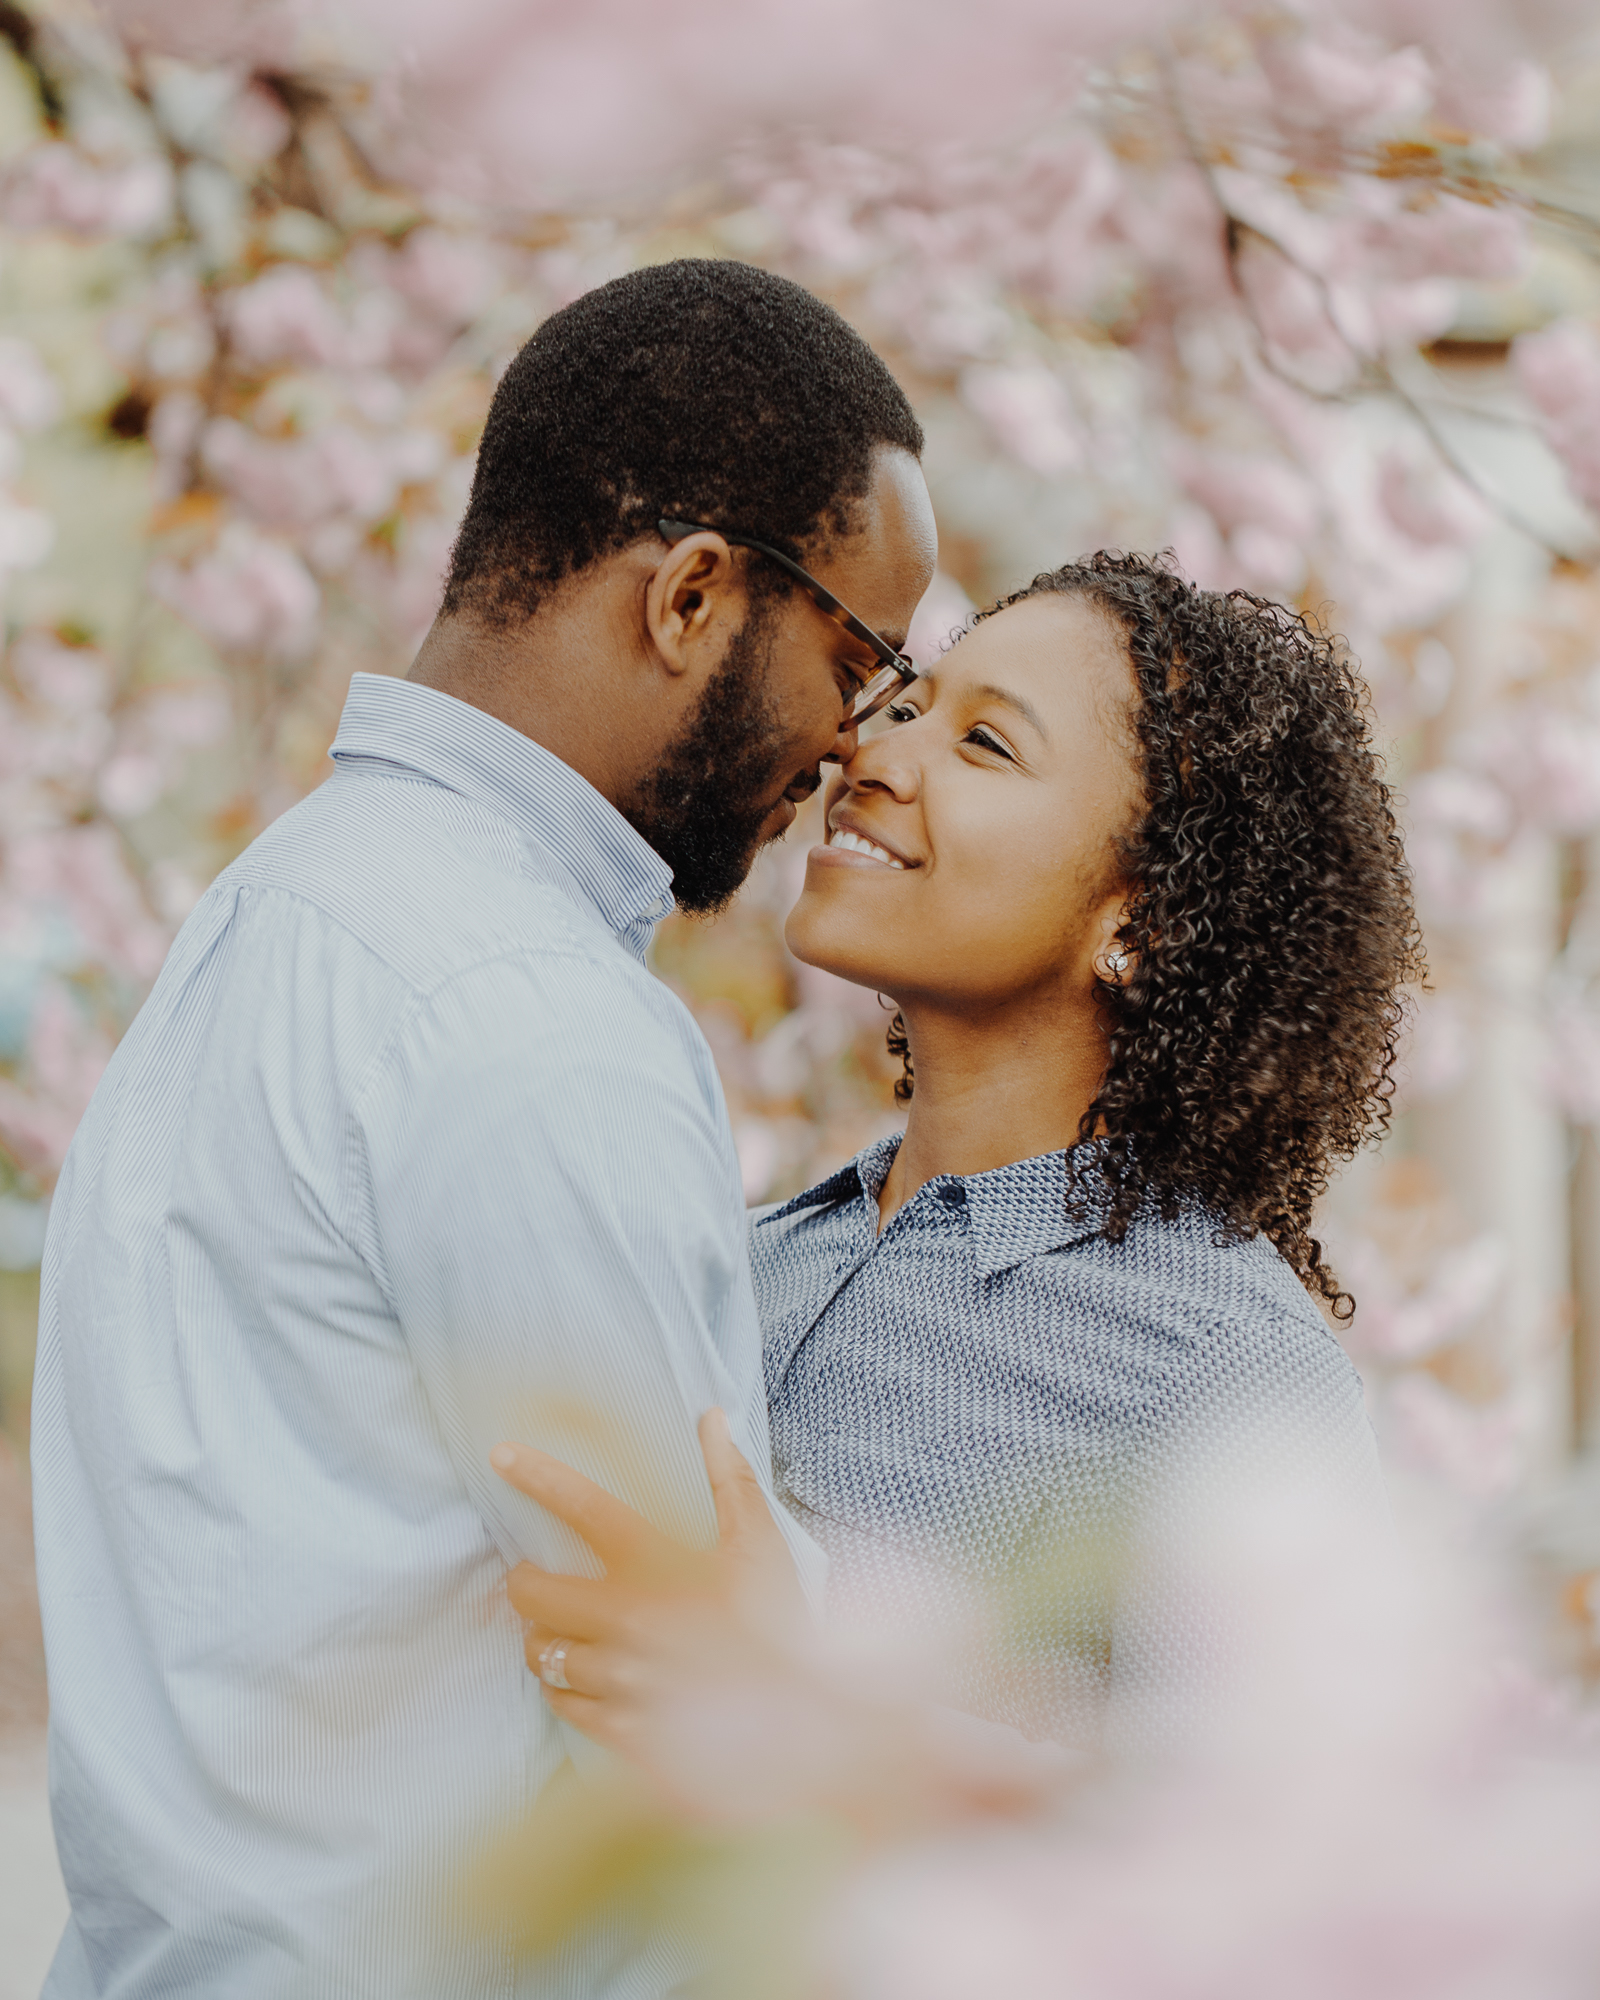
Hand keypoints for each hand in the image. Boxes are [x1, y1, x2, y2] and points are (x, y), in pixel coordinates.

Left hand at [492, 1412, 1081, 1830]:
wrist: (809, 1728)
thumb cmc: (784, 1627)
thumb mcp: (762, 1545)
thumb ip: (730, 1478)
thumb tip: (711, 1415)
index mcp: (659, 1564)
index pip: (582, 1506)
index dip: (537, 1474)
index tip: (500, 1455)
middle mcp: (628, 1619)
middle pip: (533, 1594)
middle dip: (525, 1587)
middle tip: (536, 1585)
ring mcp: (621, 1679)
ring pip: (544, 1656)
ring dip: (546, 1643)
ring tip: (567, 1638)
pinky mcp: (623, 1730)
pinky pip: (566, 1707)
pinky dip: (567, 1692)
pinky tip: (590, 1683)